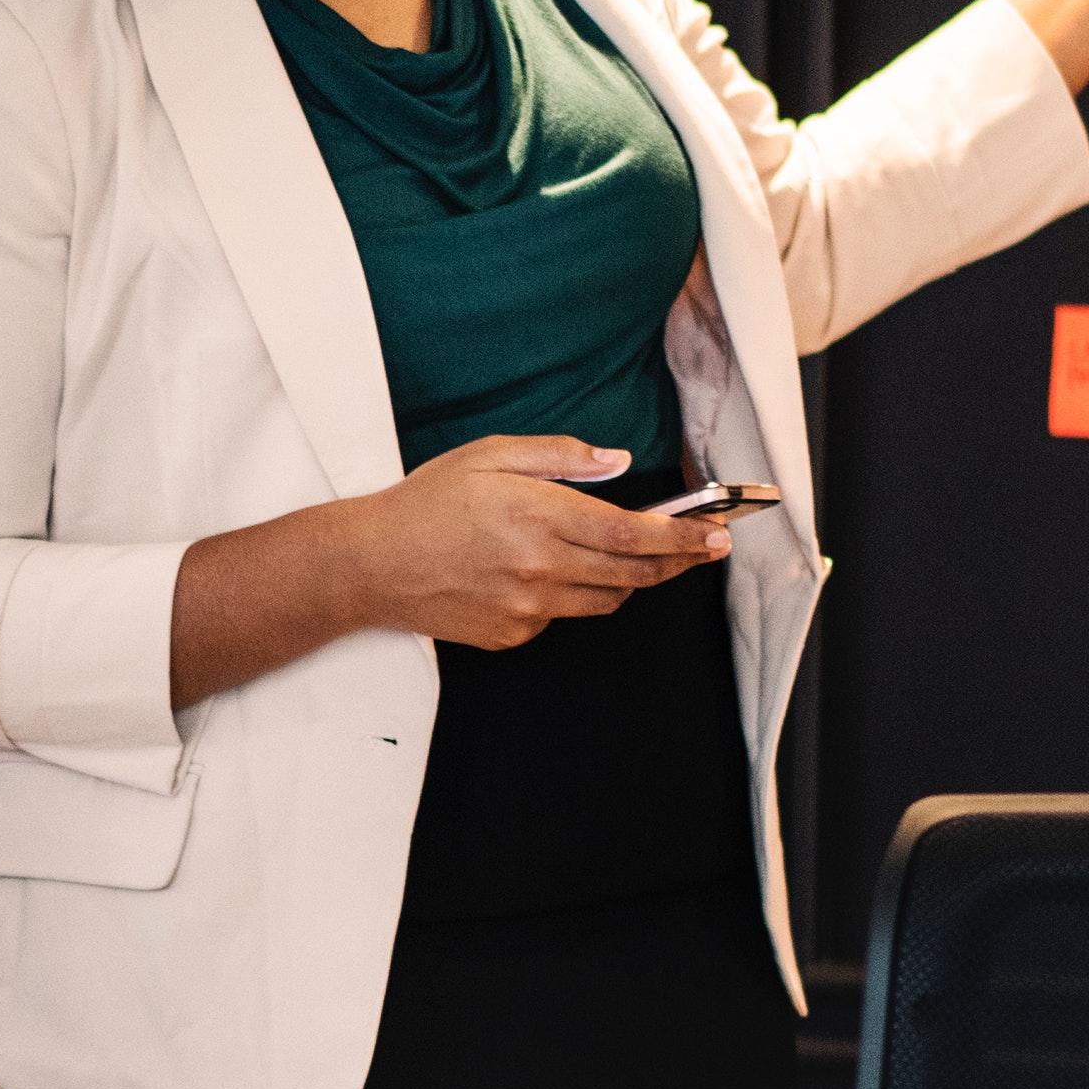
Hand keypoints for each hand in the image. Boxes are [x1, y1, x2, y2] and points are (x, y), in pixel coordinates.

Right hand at [341, 433, 729, 652]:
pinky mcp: (513, 634)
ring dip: (627, 578)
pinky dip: (570, 596)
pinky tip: (540, 573)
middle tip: (703, 550)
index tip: (716, 535)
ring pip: (606, 599)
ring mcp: (528, 608)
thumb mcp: (491, 454)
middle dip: (677, 561)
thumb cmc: (427, 503)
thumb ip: (561, 457)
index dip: (685, 537)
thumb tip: (615, 463)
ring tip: (622, 556)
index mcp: (541, 515)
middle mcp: (541, 566)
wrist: (372, 564)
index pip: (636, 532)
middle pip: (635, 572)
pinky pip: (562, 616)